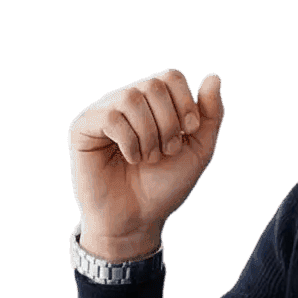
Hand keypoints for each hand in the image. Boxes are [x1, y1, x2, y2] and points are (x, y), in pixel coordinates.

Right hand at [69, 69, 224, 259]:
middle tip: (166, 152)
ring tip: (147, 158)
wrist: (136, 220)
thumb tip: (214, 77)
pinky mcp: (83, 127)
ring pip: (132, 97)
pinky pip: (110, 116)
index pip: (171, 77)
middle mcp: (128, 102)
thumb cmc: (163, 188)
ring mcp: (104, 112)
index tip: (189, 132)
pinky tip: (131, 158)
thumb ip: (210, 116)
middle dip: (168, 123)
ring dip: (149, 134)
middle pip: (154, 85)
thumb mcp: (198, 152)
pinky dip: (129, 141)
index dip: (185, 103)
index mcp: (153, 103)